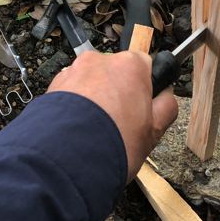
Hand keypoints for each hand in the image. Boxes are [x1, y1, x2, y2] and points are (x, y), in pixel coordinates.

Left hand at [47, 51, 177, 182]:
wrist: (66, 158)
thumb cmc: (113, 143)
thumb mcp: (154, 131)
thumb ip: (166, 107)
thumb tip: (166, 96)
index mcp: (130, 66)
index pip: (145, 65)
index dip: (146, 88)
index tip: (143, 106)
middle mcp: (101, 61)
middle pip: (115, 73)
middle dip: (118, 93)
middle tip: (120, 123)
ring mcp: (74, 72)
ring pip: (91, 82)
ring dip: (95, 100)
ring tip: (96, 130)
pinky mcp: (53, 86)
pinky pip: (70, 92)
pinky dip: (75, 106)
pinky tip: (78, 129)